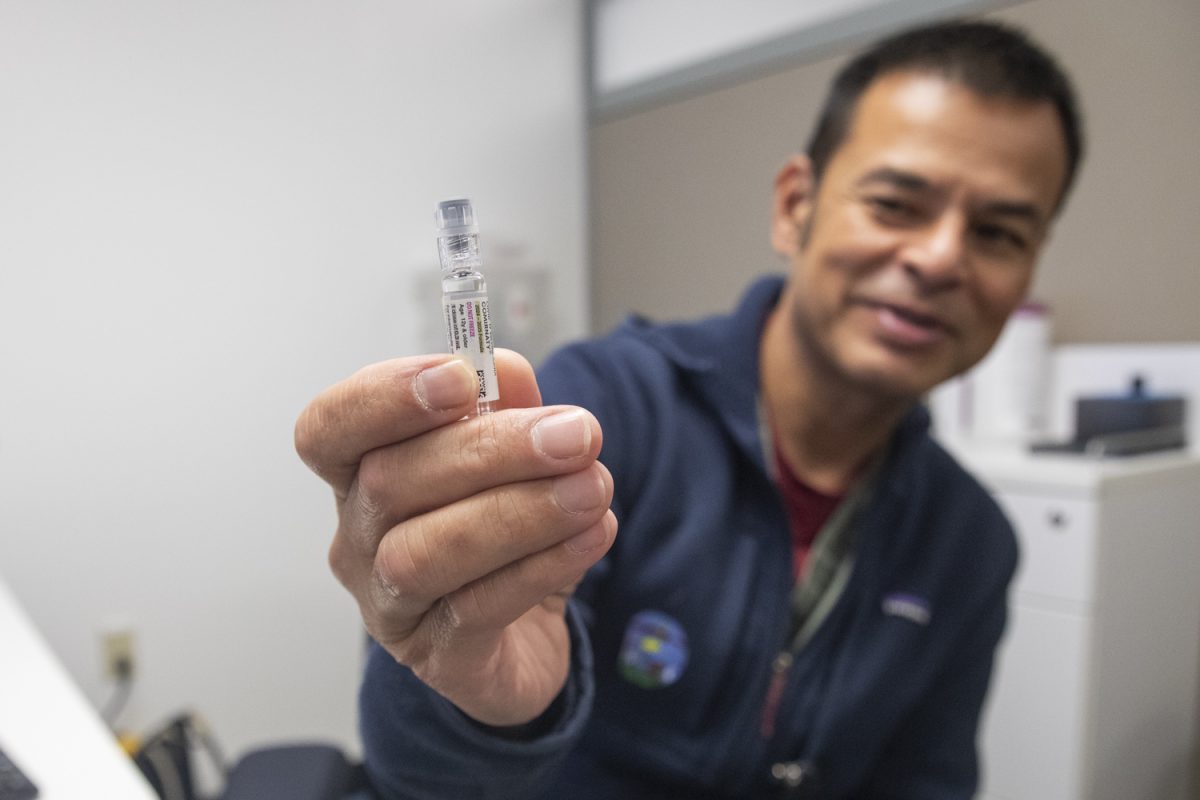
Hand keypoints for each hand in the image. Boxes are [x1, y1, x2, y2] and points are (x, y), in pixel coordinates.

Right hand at [294, 350, 616, 725]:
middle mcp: (358, 538)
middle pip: (389, 482)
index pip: (329, 428)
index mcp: (359, 473)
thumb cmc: (500, 527)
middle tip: (576, 434)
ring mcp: (388, 605)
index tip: (461, 376)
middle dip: (489, 449)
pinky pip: (477, 609)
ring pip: (425, 553)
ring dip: (518, 512)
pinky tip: (593, 535)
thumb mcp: (508, 456)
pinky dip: (541, 565)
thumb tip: (503, 369)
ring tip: (593, 488)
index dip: (384, 397)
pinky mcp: (438, 657)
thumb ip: (502, 407)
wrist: (524, 634)